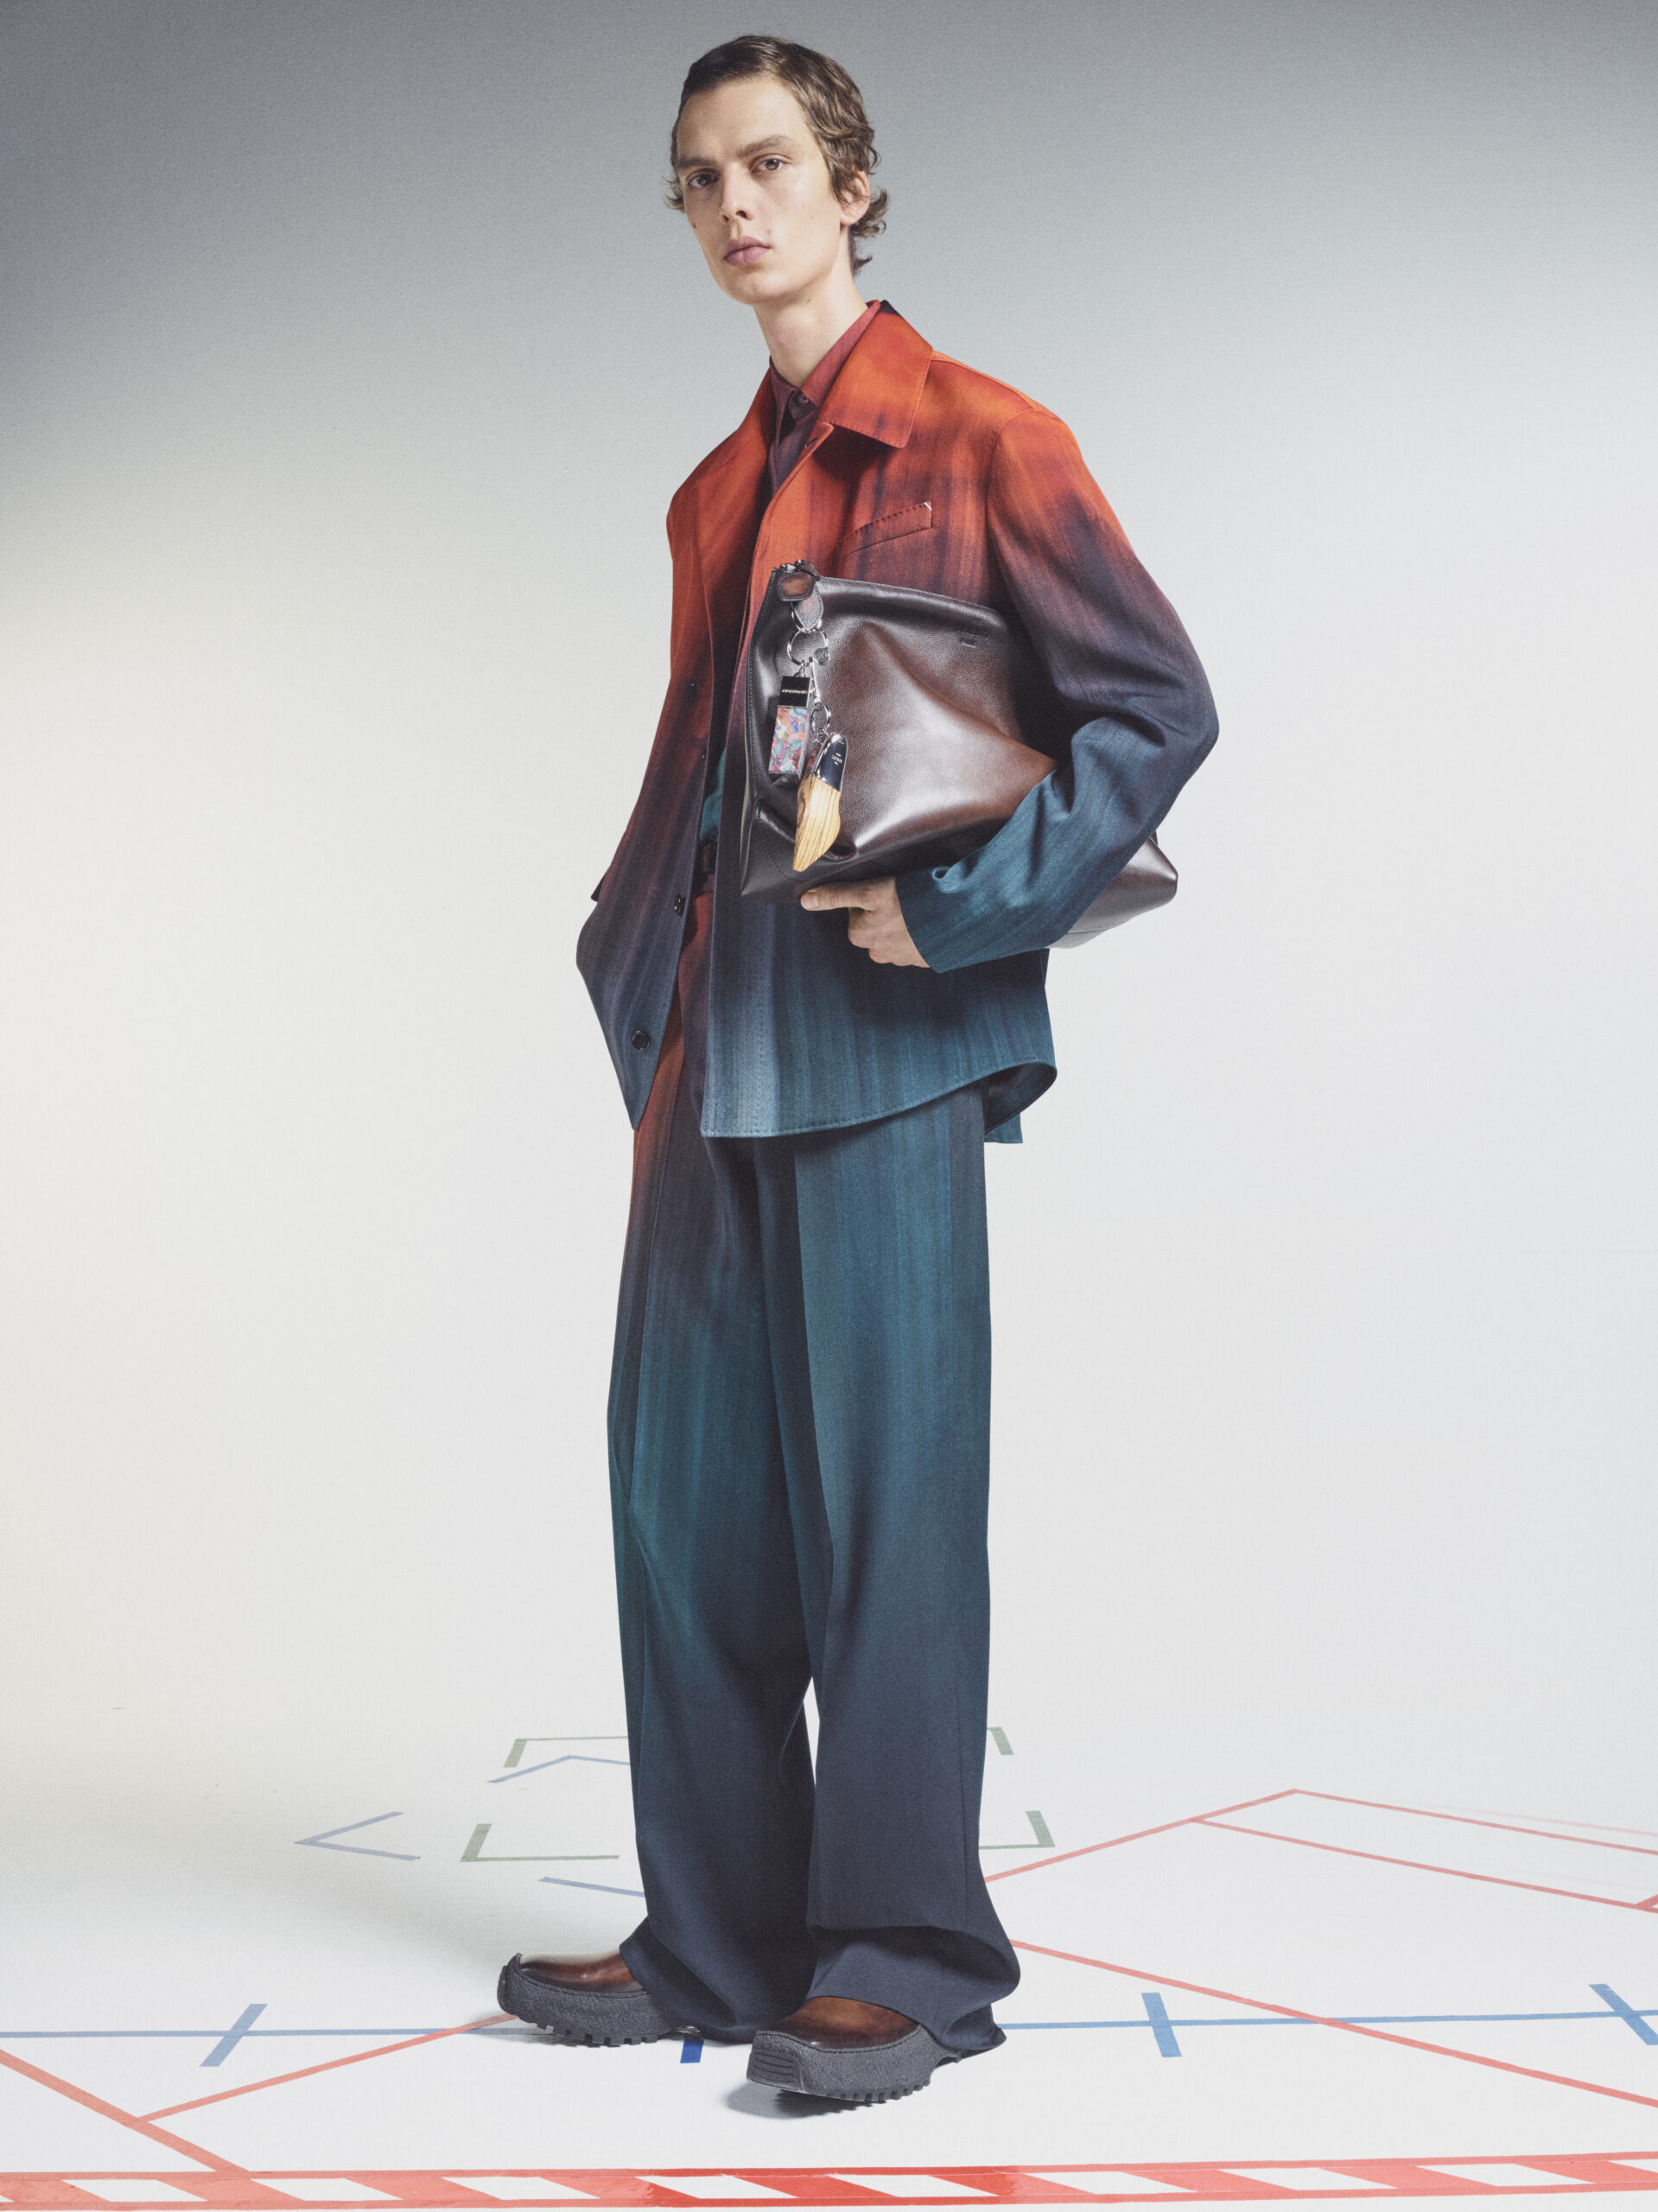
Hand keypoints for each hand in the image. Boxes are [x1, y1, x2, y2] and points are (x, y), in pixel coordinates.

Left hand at [800, 876, 928, 966]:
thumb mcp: (871, 891)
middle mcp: (879, 952)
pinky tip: (931, 920)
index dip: (871, 896)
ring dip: (905, 923)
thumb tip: (805, 900)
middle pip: (875, 925)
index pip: (857, 912)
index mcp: (861, 936)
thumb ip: (837, 895)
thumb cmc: (912, 901)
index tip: (887, 890)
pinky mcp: (925, 959)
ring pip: (896, 935)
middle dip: (886, 912)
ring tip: (920, 908)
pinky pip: (918, 943)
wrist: (958, 919)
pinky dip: (922, 932)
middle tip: (904, 897)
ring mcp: (903, 958)